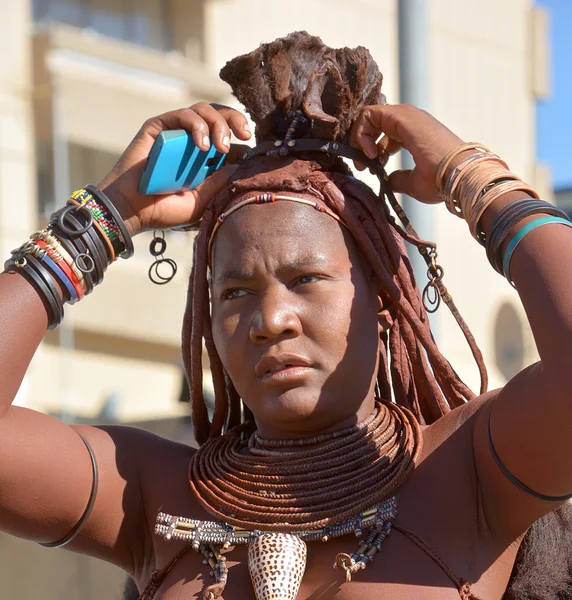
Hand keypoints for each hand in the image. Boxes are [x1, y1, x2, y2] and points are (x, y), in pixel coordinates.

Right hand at [96, 103, 251, 235]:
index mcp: (206, 159)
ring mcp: (175, 133)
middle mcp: (192, 142)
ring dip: (218, 123)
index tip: (258, 149)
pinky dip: (197, 125)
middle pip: (221, 117)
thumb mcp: (202, 201)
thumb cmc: (165, 210)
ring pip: (204, 110)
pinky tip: (203, 145)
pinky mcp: (158, 127)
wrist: (132, 211)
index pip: (231, 138)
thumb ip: (220, 182)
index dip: (244, 138)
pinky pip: (182, 114)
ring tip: (218, 147)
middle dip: (237, 120)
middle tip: (245, 134)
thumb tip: (241, 164)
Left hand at [349, 104, 463, 204]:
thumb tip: (389, 180)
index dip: (371, 149)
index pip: (384, 132)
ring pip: (368, 115)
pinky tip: (370, 153)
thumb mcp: (414, 183)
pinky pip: (368, 114)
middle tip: (362, 165)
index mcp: (413, 133)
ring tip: (366, 160)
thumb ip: (400, 179)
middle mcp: (409, 121)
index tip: (370, 168)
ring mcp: (406, 115)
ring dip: (359, 138)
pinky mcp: (401, 116)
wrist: (457, 175)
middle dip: (361, 143)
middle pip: (373, 121)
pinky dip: (361, 133)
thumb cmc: (441, 181)